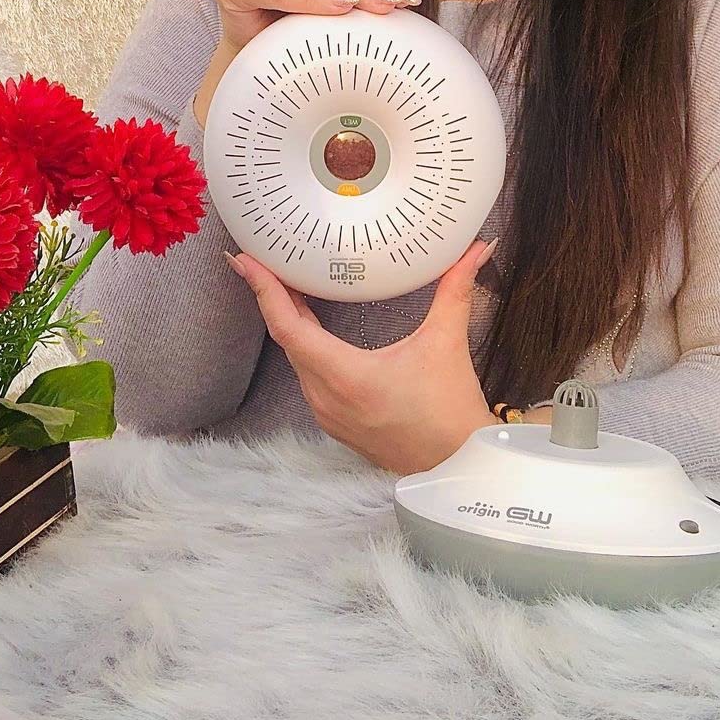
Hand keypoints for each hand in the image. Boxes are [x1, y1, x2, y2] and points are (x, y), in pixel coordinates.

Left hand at [224, 237, 498, 475]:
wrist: (459, 470)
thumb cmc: (450, 413)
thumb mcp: (447, 344)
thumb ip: (455, 291)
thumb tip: (474, 250)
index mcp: (345, 376)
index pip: (288, 326)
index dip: (264, 289)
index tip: (245, 260)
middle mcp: (326, 397)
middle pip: (286, 337)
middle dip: (272, 296)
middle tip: (264, 258)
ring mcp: (327, 413)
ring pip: (295, 357)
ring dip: (287, 321)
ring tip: (285, 283)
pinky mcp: (334, 421)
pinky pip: (306, 376)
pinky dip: (302, 346)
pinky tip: (309, 325)